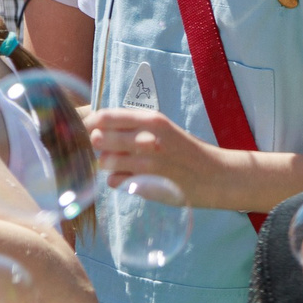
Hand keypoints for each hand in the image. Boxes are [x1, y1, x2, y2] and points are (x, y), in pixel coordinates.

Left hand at [85, 106, 237, 205]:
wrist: (215, 176)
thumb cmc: (186, 150)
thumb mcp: (164, 128)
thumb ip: (134, 126)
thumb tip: (97, 128)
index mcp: (152, 120)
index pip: (105, 117)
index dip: (90, 124)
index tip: (87, 129)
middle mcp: (147, 140)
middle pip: (99, 139)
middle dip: (98, 145)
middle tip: (108, 148)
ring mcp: (145, 164)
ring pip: (104, 162)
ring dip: (108, 164)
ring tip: (124, 164)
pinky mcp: (145, 185)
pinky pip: (114, 181)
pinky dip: (118, 180)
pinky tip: (133, 177)